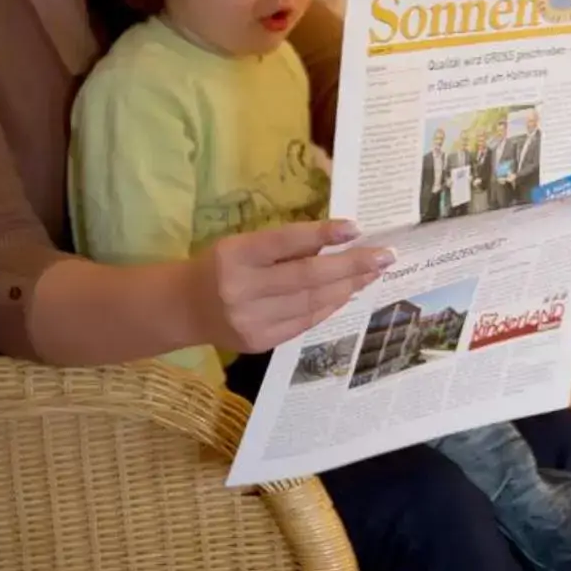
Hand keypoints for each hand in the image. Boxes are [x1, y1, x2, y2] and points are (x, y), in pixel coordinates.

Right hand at [196, 220, 393, 354]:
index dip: (322, 234)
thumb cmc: (219, 266)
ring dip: (348, 286)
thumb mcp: (243, 244)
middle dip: (351, 265)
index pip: (285, 241)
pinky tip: (348, 292)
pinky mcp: (260, 342)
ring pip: (311, 302)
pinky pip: (305, 322)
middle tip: (386, 256)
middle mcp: (242, 289)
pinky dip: (330, 305)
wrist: (184, 308)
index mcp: (236, 255)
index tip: (356, 228)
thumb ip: (283, 245)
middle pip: (307, 276)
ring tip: (373, 272)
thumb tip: (337, 241)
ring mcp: (252, 320)